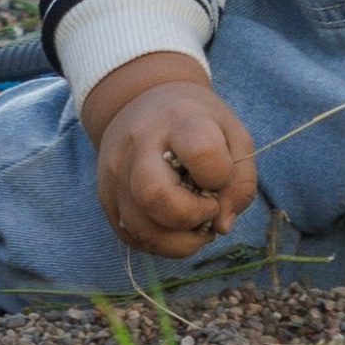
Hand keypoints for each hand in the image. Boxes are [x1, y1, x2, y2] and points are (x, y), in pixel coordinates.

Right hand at [90, 66, 258, 259]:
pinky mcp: (104, 194)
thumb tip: (221, 226)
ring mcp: (115, 170)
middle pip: (155, 195)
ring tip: (194, 226)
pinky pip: (129, 235)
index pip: (202, 153)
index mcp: (179, 120)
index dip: (219, 177)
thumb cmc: (198, 123)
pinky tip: (172, 226)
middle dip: (191, 217)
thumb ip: (240, 182)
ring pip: (139, 227)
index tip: (219, 177)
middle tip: (207, 208)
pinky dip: (158, 242)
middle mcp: (138, 143)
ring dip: (177, 242)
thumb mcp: (234, 137)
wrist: (143, 101)